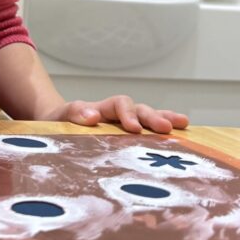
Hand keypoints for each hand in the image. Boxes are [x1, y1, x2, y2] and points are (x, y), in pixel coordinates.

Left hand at [42, 95, 188, 133]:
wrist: (56, 125)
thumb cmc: (57, 123)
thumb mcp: (58, 117)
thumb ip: (73, 114)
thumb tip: (92, 116)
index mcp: (102, 107)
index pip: (119, 104)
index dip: (128, 114)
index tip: (133, 129)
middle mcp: (117, 113)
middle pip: (140, 108)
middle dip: (153, 117)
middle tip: (166, 128)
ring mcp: (125, 123)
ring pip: (149, 117)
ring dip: (165, 119)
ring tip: (183, 123)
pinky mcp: (129, 136)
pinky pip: (148, 132)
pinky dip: (164, 130)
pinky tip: (183, 134)